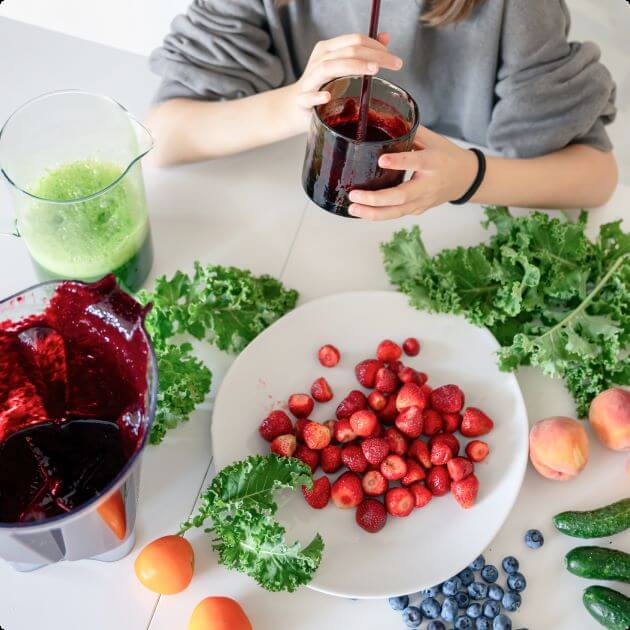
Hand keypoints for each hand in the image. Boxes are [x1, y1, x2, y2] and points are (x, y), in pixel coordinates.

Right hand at [290, 32, 402, 127]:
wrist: (295, 107)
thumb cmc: (322, 87)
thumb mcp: (342, 67)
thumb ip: (362, 53)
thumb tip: (385, 37)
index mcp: (328, 50)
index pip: (354, 40)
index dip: (375, 45)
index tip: (392, 56)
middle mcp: (319, 61)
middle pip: (348, 51)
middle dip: (374, 55)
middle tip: (395, 64)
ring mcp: (310, 80)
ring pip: (329, 68)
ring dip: (352, 67)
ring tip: (373, 71)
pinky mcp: (302, 100)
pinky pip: (308, 97)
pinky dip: (317, 96)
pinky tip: (328, 96)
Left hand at [348, 127, 478, 219]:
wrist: (466, 179)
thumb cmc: (446, 155)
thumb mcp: (433, 139)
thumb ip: (410, 130)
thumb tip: (382, 116)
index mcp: (434, 162)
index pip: (416, 161)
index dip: (399, 162)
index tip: (381, 160)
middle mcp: (428, 185)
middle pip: (401, 197)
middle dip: (376, 199)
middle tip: (354, 194)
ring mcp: (423, 201)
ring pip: (397, 212)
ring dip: (372, 213)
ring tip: (352, 208)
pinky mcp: (418, 210)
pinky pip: (396, 215)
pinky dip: (378, 215)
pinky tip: (361, 211)